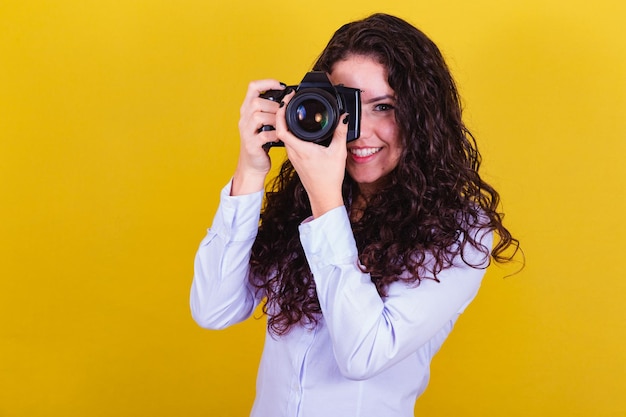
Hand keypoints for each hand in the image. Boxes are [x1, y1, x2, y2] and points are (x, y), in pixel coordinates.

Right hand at [232, 79, 284, 195]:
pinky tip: (279, 137)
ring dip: (274, 120)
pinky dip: (274, 135)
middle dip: (273, 106)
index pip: (252, 88)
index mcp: (247, 110)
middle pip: (256, 102)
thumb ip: (271, 111)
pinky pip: (264, 135)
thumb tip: (288, 99)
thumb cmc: (261, 143)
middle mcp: (244, 119)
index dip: (267, 83)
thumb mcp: (264, 123)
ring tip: (281, 126)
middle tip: (282, 114)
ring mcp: (246, 132)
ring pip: (258, 117)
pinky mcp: (251, 145)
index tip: (281, 85)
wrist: (253, 165)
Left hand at [276, 91, 347, 217]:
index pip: (282, 128)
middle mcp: (293, 152)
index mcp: (300, 149)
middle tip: (289, 99)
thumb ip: (341, 133)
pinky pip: (288, 141)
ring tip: (291, 109)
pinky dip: (289, 130)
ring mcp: (293, 156)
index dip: (281, 111)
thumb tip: (344, 118)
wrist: (324, 195)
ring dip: (284, 121)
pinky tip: (296, 126)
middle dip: (282, 111)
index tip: (287, 100)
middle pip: (279, 128)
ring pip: (283, 134)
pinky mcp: (296, 159)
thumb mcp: (338, 152)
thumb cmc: (329, 178)